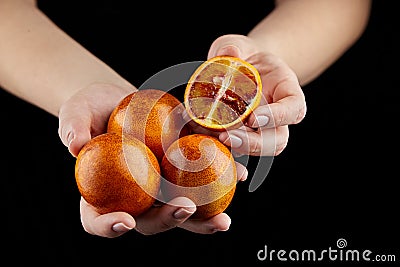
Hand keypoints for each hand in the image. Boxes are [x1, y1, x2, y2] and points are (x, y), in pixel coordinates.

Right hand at [58, 83, 246, 236]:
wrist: (119, 100)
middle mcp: (134, 197)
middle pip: (150, 220)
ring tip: (223, 219)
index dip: (109, 226)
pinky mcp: (182, 170)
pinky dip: (221, 178)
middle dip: (170, 220)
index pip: (98, 220)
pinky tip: (241, 174)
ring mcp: (160, 186)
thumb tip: (74, 144)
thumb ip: (72, 127)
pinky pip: (202, 178)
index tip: (124, 221)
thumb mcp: (75, 112)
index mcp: (102, 194)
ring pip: (182, 207)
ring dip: (204, 217)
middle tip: (185, 210)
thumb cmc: (90, 109)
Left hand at [203, 34, 306, 155]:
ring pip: (261, 150)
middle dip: (255, 143)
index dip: (278, 117)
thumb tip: (229, 53)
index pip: (294, 108)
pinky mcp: (243, 136)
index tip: (254, 118)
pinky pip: (239, 149)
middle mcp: (278, 115)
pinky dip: (225, 150)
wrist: (240, 68)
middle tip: (229, 136)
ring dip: (240, 149)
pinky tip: (206, 142)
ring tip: (216, 139)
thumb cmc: (244, 55)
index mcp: (285, 90)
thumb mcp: (239, 44)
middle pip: (279, 139)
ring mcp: (262, 129)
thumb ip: (234, 46)